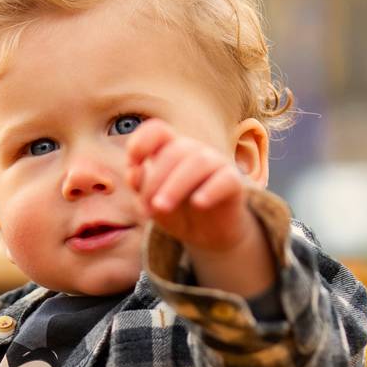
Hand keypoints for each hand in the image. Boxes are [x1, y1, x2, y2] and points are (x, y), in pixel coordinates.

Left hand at [124, 118, 259, 254]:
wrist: (208, 235)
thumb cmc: (177, 212)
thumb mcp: (153, 204)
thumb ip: (142, 188)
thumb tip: (134, 174)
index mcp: (170, 151)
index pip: (157, 130)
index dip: (142, 141)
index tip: (132, 164)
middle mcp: (193, 151)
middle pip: (175, 150)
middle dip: (155, 179)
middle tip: (147, 209)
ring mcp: (216, 164)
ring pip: (198, 162)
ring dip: (175, 185)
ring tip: (161, 208)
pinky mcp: (234, 182)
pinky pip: (225, 179)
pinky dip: (210, 190)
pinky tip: (198, 204)